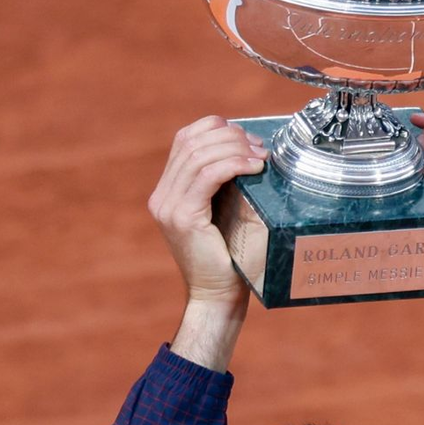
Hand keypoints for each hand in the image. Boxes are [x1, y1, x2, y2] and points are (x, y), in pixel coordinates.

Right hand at [148, 115, 267, 308]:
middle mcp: (162, 196)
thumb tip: (249, 148)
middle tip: (259, 147)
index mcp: (167, 191)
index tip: (247, 138)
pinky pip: (207, 176)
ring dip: (235, 148)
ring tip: (261, 156)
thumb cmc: (229, 256)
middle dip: (230, 137)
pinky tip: (254, 168)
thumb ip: (223, 184)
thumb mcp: (223, 212)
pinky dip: (234, 165)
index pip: (185, 139)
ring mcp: (168, 207)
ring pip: (199, 155)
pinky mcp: (183, 218)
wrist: (217, 296)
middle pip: (192, 142)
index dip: (216, 128)